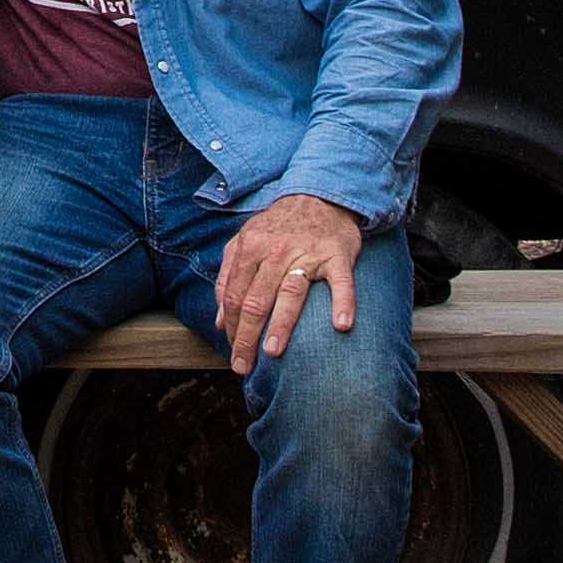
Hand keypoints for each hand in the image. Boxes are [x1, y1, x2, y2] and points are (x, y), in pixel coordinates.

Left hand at [213, 192, 368, 371]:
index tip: (233, 354)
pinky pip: (341, 282)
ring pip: (291, 292)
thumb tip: (220, 320)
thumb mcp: (245, 243)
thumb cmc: (279, 227)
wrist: (318, 196)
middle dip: (247, 337)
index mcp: (250, 249)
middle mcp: (275, 251)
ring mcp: (307, 252)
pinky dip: (343, 303)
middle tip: (245, 366)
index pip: (236, 297)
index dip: (232, 328)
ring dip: (281, 324)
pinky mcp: (337, 255)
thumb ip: (229, 278)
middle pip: (257, 300)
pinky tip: (341, 325)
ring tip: (273, 352)